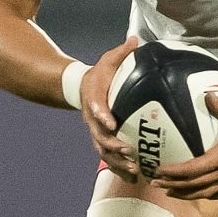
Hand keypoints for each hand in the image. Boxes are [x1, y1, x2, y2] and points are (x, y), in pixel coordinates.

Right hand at [81, 36, 141, 179]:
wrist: (82, 88)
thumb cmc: (101, 74)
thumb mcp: (108, 60)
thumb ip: (121, 53)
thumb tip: (135, 39)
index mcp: (94, 99)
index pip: (96, 107)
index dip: (101, 115)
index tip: (111, 122)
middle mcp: (92, 119)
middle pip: (99, 136)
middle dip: (112, 146)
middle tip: (128, 152)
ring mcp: (96, 132)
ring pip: (103, 151)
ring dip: (117, 163)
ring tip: (134, 171)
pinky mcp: (101, 141)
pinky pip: (109, 158)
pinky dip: (119, 168)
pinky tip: (135, 178)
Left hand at [153, 94, 217, 199]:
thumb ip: (216, 103)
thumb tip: (205, 95)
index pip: (193, 169)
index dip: (174, 172)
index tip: (159, 171)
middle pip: (195, 185)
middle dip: (174, 185)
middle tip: (155, 183)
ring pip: (206, 192)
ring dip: (186, 193)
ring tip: (170, 192)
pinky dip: (206, 194)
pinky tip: (198, 193)